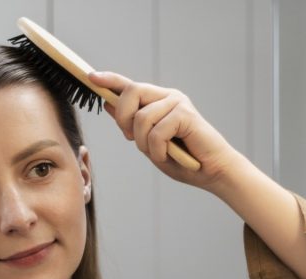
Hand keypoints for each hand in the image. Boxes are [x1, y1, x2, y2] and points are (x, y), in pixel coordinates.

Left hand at [87, 71, 246, 191]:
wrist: (214, 173)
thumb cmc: (184, 161)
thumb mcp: (150, 144)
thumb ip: (132, 125)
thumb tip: (108, 106)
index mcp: (159, 102)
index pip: (130, 86)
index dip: (110, 80)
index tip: (92, 77)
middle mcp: (168, 97)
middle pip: (131, 92)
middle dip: (124, 118)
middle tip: (130, 138)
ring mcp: (178, 103)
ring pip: (142, 118)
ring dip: (143, 143)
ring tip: (158, 153)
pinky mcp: (186, 115)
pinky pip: (157, 132)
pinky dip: (158, 150)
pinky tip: (170, 156)